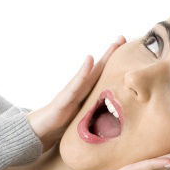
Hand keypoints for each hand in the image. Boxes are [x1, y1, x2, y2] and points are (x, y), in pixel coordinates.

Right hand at [27, 36, 125, 151]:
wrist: (41, 131)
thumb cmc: (62, 125)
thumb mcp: (85, 122)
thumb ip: (97, 117)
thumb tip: (116, 123)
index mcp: (88, 95)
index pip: (104, 77)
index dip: (115, 65)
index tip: (129, 52)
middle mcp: (81, 89)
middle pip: (99, 69)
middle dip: (111, 54)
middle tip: (122, 38)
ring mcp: (72, 92)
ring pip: (90, 73)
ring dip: (103, 58)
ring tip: (114, 45)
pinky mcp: (63, 99)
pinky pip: (75, 84)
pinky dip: (83, 72)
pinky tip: (90, 60)